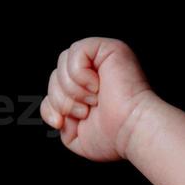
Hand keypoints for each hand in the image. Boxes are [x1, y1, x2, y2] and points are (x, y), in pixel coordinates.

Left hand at [42, 37, 152, 162]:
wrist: (133, 130)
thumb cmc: (115, 136)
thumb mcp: (75, 136)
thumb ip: (60, 121)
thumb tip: (55, 112)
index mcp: (87, 90)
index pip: (55, 87)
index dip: (52, 104)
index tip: (61, 122)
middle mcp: (95, 72)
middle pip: (55, 75)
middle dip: (61, 99)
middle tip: (83, 112)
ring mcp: (101, 59)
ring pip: (63, 63)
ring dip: (71, 88)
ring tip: (92, 100)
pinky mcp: (108, 48)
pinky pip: (76, 52)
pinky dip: (79, 73)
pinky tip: (96, 86)